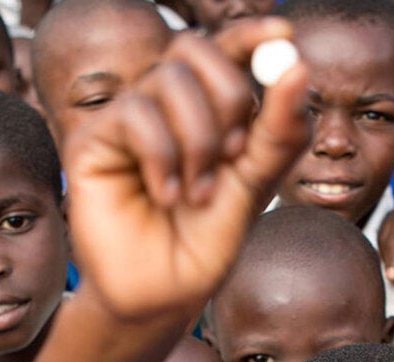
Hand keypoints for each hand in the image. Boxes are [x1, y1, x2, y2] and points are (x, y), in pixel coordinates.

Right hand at [64, 19, 310, 324]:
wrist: (161, 295)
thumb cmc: (204, 244)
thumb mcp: (254, 186)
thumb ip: (277, 131)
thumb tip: (299, 65)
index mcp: (208, 109)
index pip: (226, 50)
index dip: (251, 34)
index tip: (283, 34)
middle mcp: (166, 106)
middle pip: (195, 49)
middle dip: (228, 95)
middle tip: (236, 153)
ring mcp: (129, 118)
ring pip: (169, 79)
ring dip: (198, 139)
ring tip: (199, 195)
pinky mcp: (94, 138)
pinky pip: (135, 113)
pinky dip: (162, 156)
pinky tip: (166, 197)